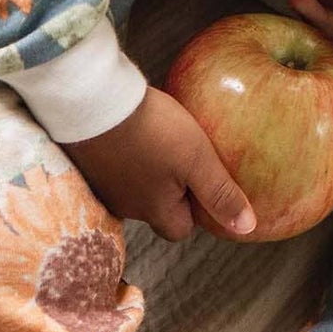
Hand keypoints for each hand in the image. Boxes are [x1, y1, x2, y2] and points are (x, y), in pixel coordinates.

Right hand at [66, 86, 256, 240]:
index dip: (195, 212)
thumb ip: (220, 193)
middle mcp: (125, 208)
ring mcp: (101, 187)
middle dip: (171, 194)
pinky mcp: (85, 165)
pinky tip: (130, 135)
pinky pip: (112, 170)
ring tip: (157, 143)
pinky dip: (124, 158)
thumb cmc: (151, 130)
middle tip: (183, 162)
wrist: (92, 101)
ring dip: (146, 174)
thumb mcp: (196, 158)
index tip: (203, 186)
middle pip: (156, 211)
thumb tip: (247, 227)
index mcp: (154, 210)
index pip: (180, 230)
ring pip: (133, 190)